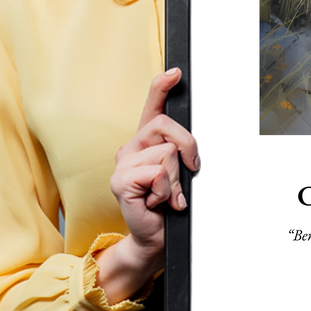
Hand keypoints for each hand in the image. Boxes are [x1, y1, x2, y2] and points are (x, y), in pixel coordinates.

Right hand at [95, 68, 199, 302]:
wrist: (155, 237)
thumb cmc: (169, 205)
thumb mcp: (180, 172)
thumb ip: (181, 153)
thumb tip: (191, 145)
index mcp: (146, 142)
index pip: (152, 106)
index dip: (162, 86)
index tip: (176, 72)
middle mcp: (131, 147)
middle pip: (167, 126)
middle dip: (188, 148)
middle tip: (189, 172)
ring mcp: (123, 163)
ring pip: (166, 153)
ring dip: (176, 179)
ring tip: (167, 195)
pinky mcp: (120, 181)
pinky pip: (157, 173)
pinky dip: (166, 191)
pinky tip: (157, 202)